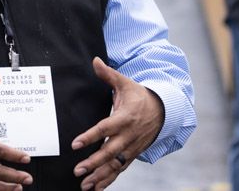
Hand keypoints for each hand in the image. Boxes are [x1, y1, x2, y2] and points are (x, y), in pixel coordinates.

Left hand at [71, 58, 164, 189]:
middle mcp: (128, 135)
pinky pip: (121, 170)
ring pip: (115, 165)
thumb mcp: (125, 83)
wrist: (164, 111)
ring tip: (84, 185)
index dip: (90, 136)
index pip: (105, 128)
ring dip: (100, 176)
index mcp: (124, 117)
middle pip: (110, 152)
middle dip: (94, 162)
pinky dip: (109, 180)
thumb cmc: (139, 96)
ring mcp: (132, 147)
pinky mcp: (133, 154)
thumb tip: (94, 60)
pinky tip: (96, 189)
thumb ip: (108, 74)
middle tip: (77, 170)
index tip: (75, 144)